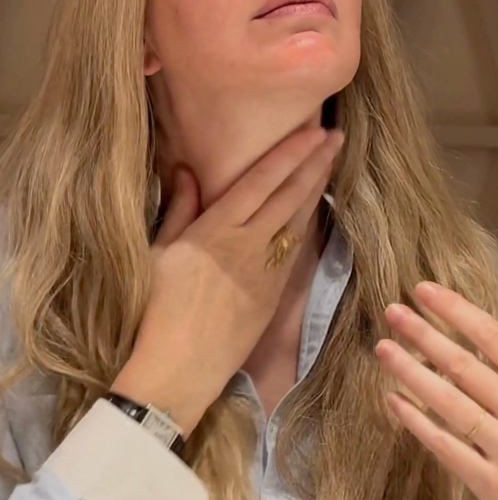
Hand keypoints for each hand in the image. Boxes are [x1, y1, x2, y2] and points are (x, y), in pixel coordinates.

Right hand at [112, 126, 343, 437]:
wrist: (180, 367)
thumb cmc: (158, 308)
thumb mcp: (159, 253)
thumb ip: (180, 210)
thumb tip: (189, 171)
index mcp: (218, 228)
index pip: (263, 180)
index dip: (292, 152)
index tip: (314, 131)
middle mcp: (250, 243)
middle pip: (291, 195)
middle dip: (316, 162)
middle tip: (337, 136)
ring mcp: (267, 269)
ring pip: (300, 219)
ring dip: (318, 188)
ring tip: (332, 162)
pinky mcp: (276, 293)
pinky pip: (296, 248)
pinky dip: (308, 222)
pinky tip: (314, 209)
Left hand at [376, 281, 497, 499]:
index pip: (494, 337)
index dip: (455, 310)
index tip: (422, 290)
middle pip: (464, 367)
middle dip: (424, 335)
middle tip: (392, 311)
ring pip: (449, 404)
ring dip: (411, 373)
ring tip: (383, 348)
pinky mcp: (491, 486)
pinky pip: (445, 447)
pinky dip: (416, 421)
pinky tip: (392, 399)